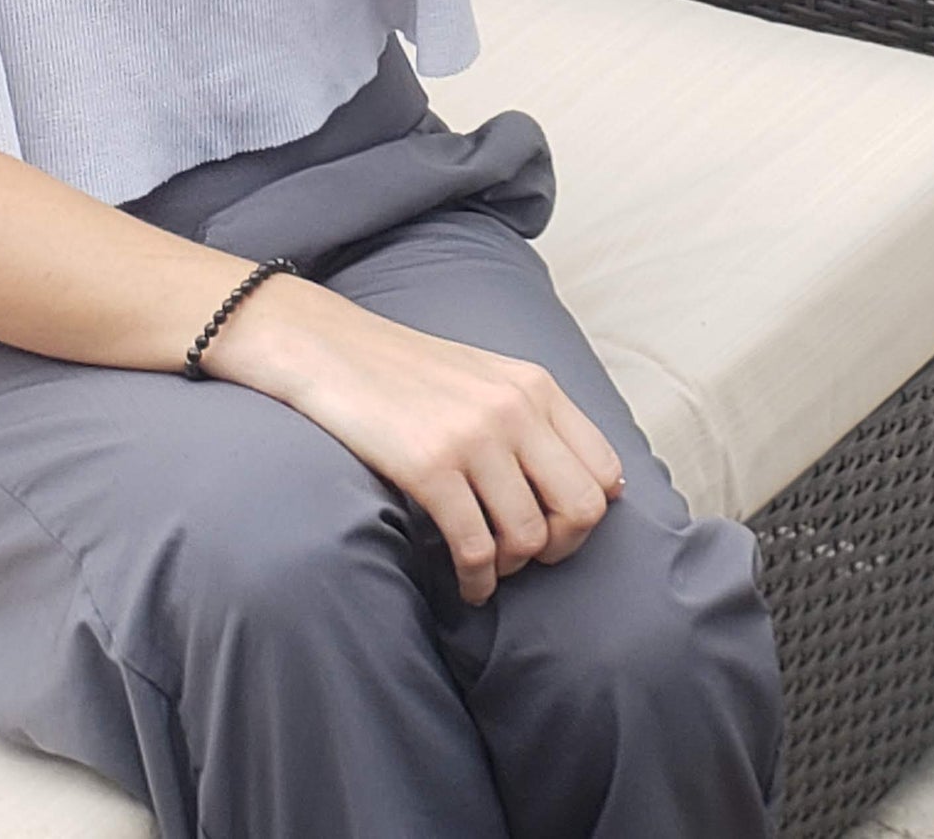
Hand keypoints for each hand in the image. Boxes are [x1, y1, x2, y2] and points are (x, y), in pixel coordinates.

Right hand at [200, 279, 626, 605]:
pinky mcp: (430, 467)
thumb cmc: (408, 374)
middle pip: (580, 510)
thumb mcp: (487, 378)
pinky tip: (463, 583)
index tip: (556, 529)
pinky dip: (474, 582)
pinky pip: (476, 550)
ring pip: (528, 538)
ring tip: (486, 566)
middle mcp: (515, 408)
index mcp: (536, 386)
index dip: (588, 515)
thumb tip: (598, 489)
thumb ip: (537, 420)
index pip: (603, 470)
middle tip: (526, 557)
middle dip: (559, 549)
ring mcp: (474, 437)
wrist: (330, 349)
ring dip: (509, 568)